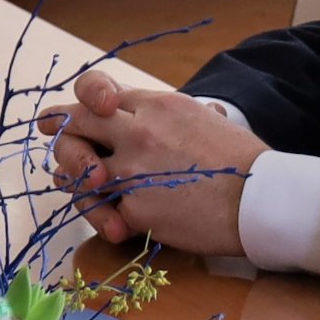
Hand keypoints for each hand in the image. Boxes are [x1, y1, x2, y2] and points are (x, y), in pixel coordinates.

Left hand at [42, 69, 260, 253]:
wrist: (263, 196)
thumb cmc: (238, 159)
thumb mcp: (198, 117)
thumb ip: (160, 113)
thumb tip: (130, 110)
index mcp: (154, 104)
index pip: (95, 92)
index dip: (74, 104)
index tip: (58, 117)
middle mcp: (137, 130)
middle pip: (75, 127)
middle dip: (62, 140)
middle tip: (57, 150)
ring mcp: (133, 169)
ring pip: (79, 174)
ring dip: (79, 186)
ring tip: (90, 192)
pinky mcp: (137, 207)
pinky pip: (105, 212)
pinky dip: (110, 221)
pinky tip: (121, 227)